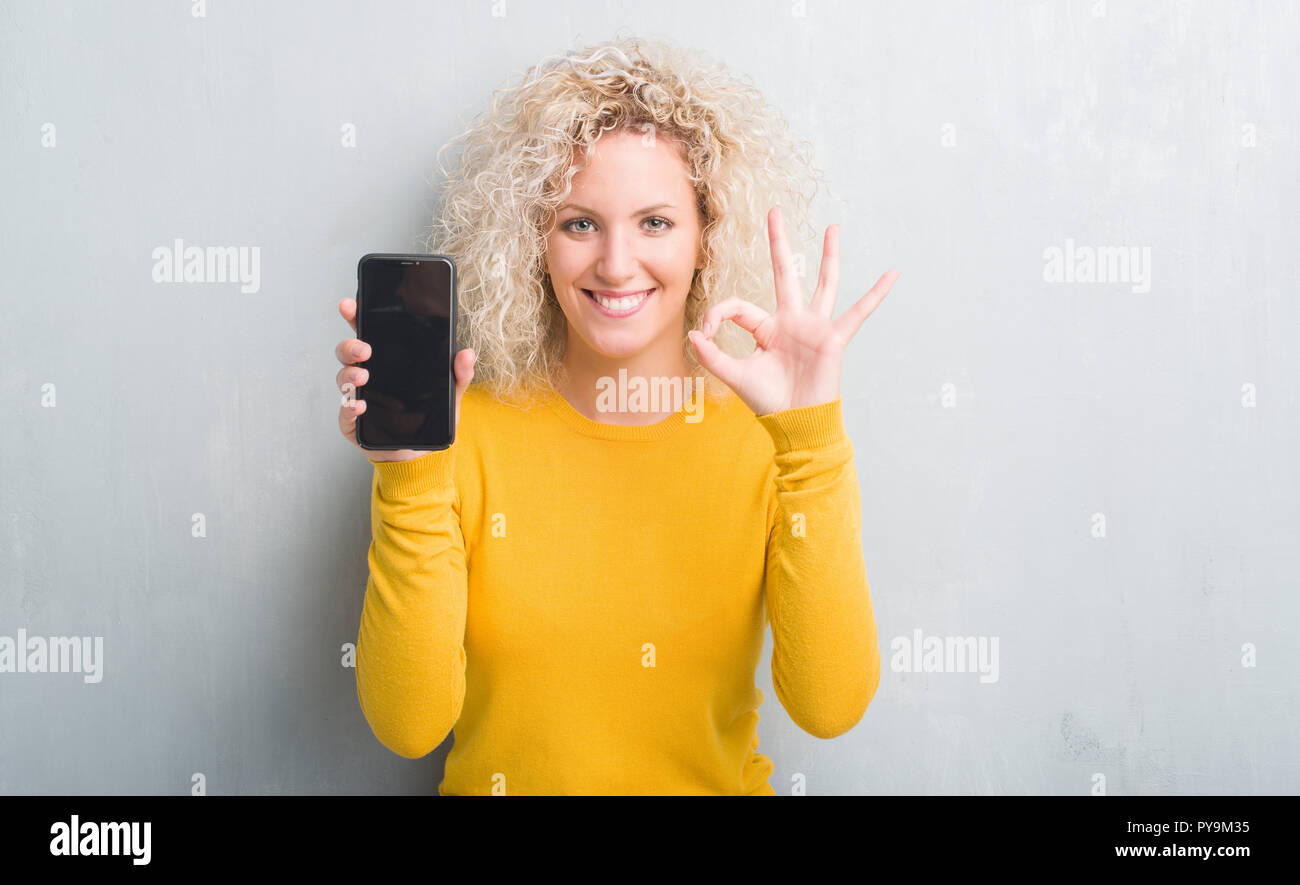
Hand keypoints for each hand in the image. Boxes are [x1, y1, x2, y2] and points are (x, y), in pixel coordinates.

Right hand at [335, 297, 474, 461]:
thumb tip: (467, 353)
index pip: (367, 333)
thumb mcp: (450, 395)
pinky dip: (349, 407)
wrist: (421, 454)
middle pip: (347, 352)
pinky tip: (360, 406)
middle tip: (365, 350)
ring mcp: (357, 397)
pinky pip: (344, 411)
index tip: (349, 305)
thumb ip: (459, 375)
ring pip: (343, 378)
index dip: (354, 317)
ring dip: (350, 375)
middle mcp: (367, 375)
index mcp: (386, 361)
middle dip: (350, 346)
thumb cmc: (428, 417)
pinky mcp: (352, 421)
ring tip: (363, 377)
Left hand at [688, 206, 898, 415]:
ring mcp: (814, 327)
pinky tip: (892, 274)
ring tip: (833, 228)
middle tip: (774, 211)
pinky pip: (859, 312)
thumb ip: (712, 356)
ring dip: (828, 256)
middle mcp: (792, 321)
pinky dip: (876, 294)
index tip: (704, 331)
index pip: (738, 306)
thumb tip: (692, 335)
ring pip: (823, 283)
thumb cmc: (768, 401)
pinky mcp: (834, 338)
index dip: (716, 315)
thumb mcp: (735, 376)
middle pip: (785, 272)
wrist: (795, 422)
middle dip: (779, 242)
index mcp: (766, 328)